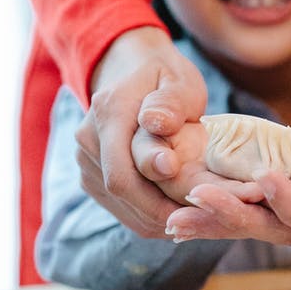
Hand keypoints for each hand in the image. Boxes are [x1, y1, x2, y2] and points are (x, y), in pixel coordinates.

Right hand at [75, 26, 208, 236]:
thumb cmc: (165, 77)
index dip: (156, 196)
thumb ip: (170, 102)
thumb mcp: (178, 81)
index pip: (122, 171)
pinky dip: (150, 216)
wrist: (131, 71)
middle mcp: (88, 139)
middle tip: (205, 218)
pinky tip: (179, 213)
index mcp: (108, 112)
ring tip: (198, 216)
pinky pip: (120, 207)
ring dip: (158, 218)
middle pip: (121, 194)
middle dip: (163, 212)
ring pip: (121, 205)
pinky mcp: (91, 177)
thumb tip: (157, 124)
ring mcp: (85, 161)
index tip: (195, 202)